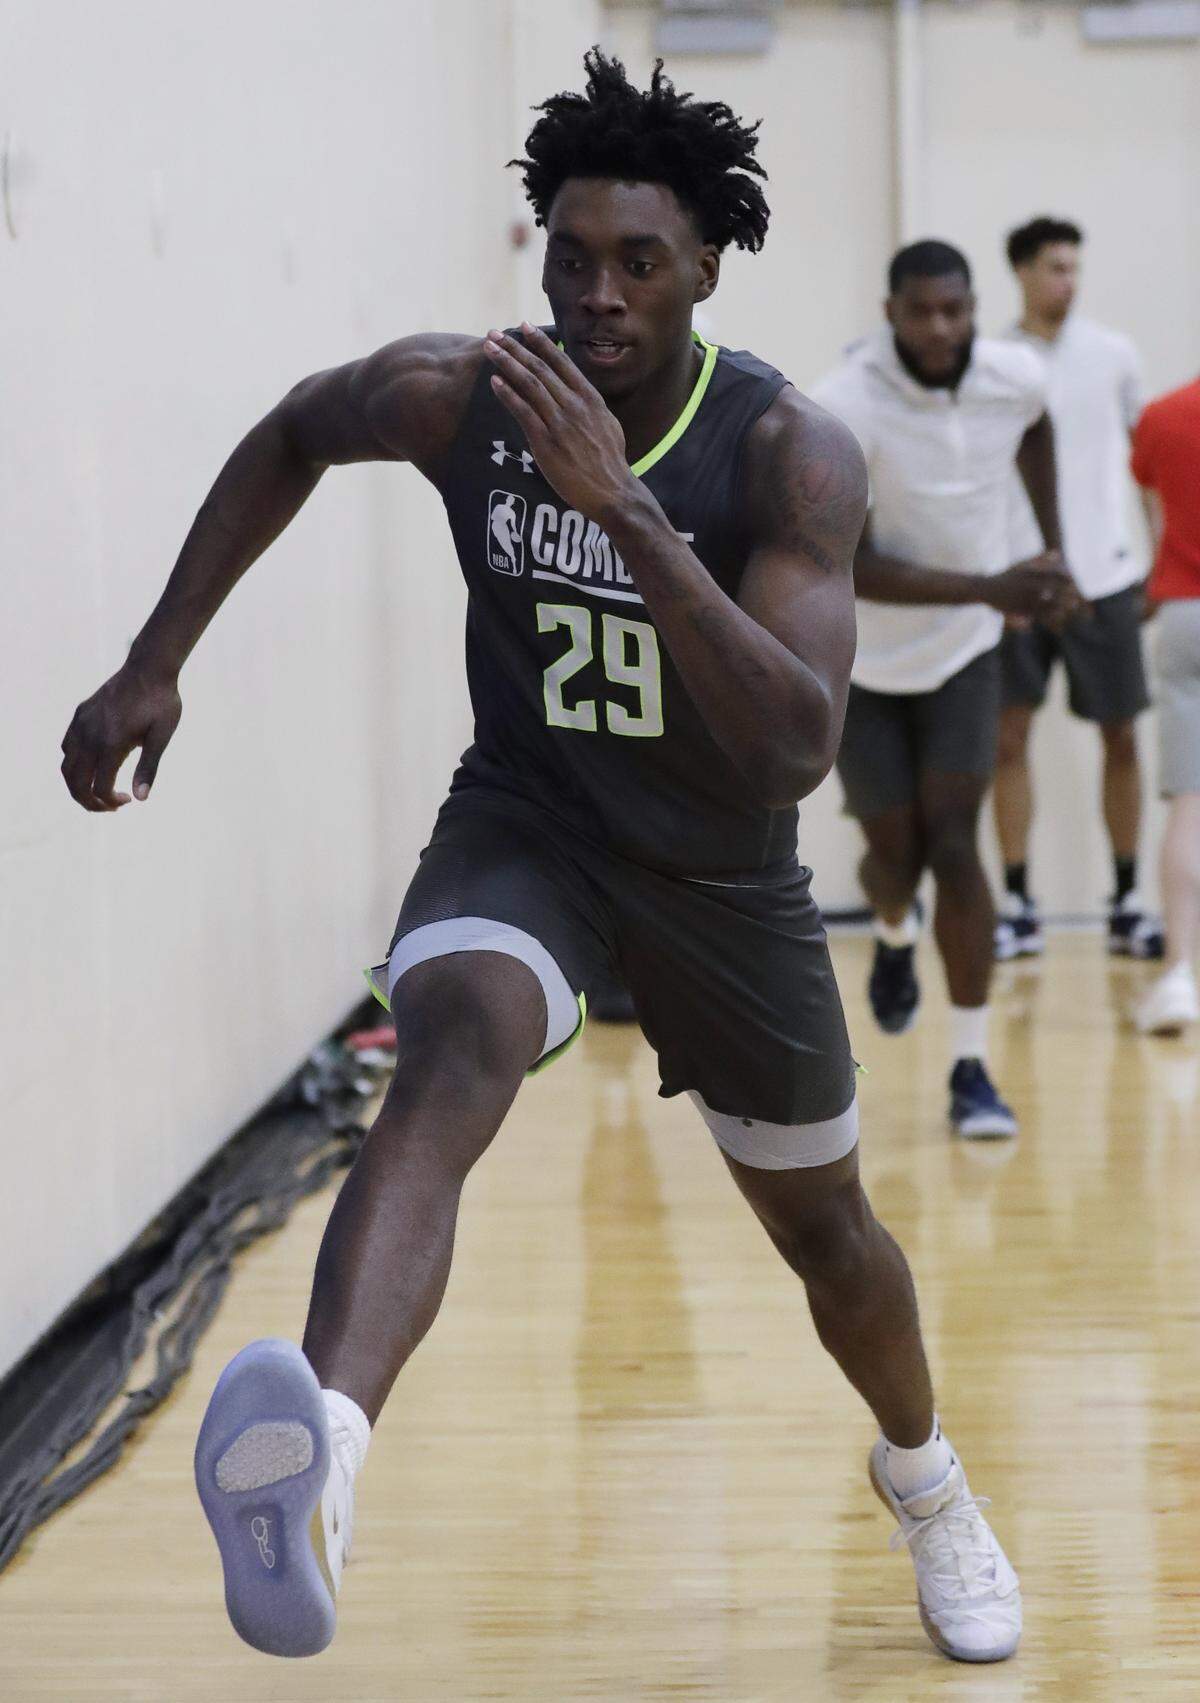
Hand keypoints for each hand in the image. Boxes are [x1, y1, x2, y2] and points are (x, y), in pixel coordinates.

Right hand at [61, 660, 181, 811]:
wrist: (148, 668)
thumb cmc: (161, 703)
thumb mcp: (161, 736)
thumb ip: (148, 768)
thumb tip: (141, 799)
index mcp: (111, 744)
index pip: (99, 787)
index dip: (111, 801)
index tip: (128, 801)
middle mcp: (90, 736)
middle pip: (75, 782)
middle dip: (89, 802)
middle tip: (109, 807)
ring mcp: (81, 724)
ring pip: (67, 766)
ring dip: (78, 785)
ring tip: (98, 791)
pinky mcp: (80, 715)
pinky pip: (67, 746)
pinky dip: (74, 763)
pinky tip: (94, 764)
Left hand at [483, 323, 638, 521]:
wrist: (612, 492)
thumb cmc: (609, 463)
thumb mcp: (607, 425)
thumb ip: (591, 407)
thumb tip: (580, 394)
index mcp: (591, 398)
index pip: (561, 362)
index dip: (540, 343)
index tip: (524, 327)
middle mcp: (575, 405)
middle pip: (540, 368)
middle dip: (515, 348)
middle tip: (494, 333)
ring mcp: (561, 423)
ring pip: (530, 384)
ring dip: (507, 364)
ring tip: (489, 349)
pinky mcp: (547, 442)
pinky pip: (524, 412)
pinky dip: (508, 395)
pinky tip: (495, 382)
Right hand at [988, 551, 1084, 631]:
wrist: (986, 588)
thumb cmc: (1006, 576)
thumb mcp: (1022, 565)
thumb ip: (1040, 559)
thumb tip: (1058, 553)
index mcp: (1030, 572)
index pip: (1052, 573)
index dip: (1064, 577)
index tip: (1073, 580)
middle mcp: (1029, 584)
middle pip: (1053, 587)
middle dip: (1067, 591)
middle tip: (1078, 594)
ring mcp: (1025, 596)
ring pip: (1047, 600)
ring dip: (1062, 603)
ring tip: (1074, 606)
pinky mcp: (1020, 607)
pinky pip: (1038, 611)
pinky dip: (1050, 613)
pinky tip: (1059, 615)